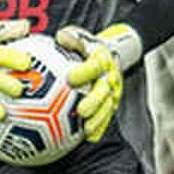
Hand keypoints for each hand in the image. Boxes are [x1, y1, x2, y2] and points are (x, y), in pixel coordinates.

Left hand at [55, 22, 141, 141]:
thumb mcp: (79, 36)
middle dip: (94, 102)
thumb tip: (60, 37)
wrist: (110, 52)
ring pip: (108, 106)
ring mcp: (113, 91)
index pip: (94, 65)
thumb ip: (71, 38)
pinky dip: (99, 127)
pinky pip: (107, 116)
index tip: (70, 77)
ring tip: (86, 129)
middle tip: (81, 111)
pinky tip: (89, 137)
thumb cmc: (86, 45)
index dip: (84, 72)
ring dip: (98, 119)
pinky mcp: (113, 102)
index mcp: (101, 58)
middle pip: (104, 90)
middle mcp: (110, 75)